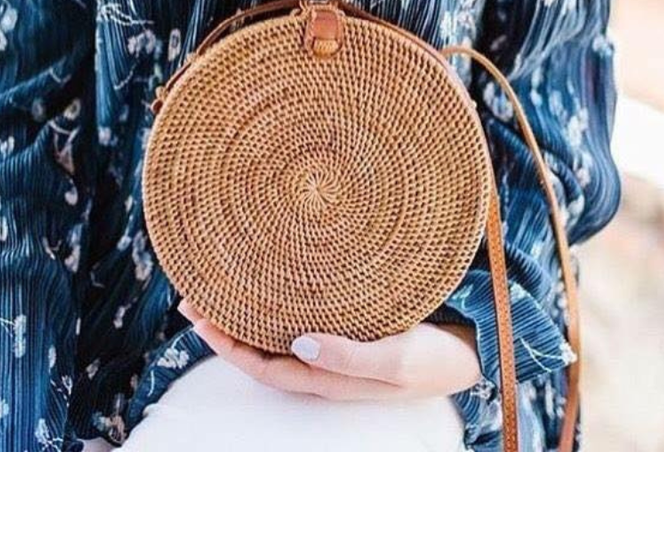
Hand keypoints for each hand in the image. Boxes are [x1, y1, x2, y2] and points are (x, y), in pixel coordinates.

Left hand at [177, 299, 481, 400]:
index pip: (262, 368)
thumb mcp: (394, 360)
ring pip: (276, 336)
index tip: (198, 318)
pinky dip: (275, 306)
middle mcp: (322, 365)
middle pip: (260, 351)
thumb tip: (297, 343)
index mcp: (327, 379)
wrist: (469, 350)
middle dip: (224, 328)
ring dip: (245, 315)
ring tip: (219, 286)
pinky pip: (298, 321)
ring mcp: (333, 348)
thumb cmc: (432, 358)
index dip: (227, 347)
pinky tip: (269, 285)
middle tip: (194, 295)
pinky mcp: (348, 329)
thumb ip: (347, 356)